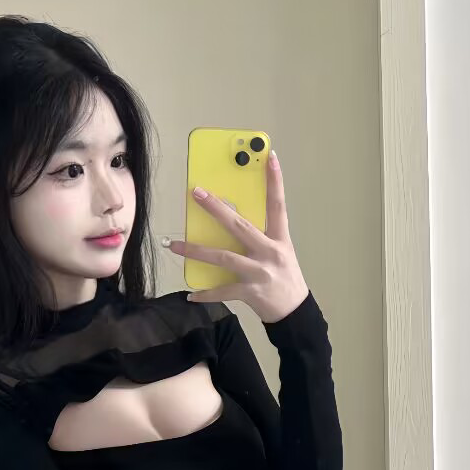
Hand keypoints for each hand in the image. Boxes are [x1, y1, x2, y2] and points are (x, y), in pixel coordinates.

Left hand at [163, 149, 310, 323]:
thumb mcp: (280, 252)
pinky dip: (206, 294)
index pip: (278, 204)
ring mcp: (258, 272)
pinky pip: (222, 291)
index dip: (275, 181)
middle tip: (197, 193)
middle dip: (216, 208)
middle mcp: (269, 252)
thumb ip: (260, 236)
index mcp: (279, 239)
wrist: (295, 312)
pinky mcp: (250, 292)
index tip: (269, 156)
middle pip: (239, 225)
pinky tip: (190, 294)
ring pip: (222, 257)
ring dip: (195, 250)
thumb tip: (231, 220)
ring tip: (174, 245)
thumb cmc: (285, 278)